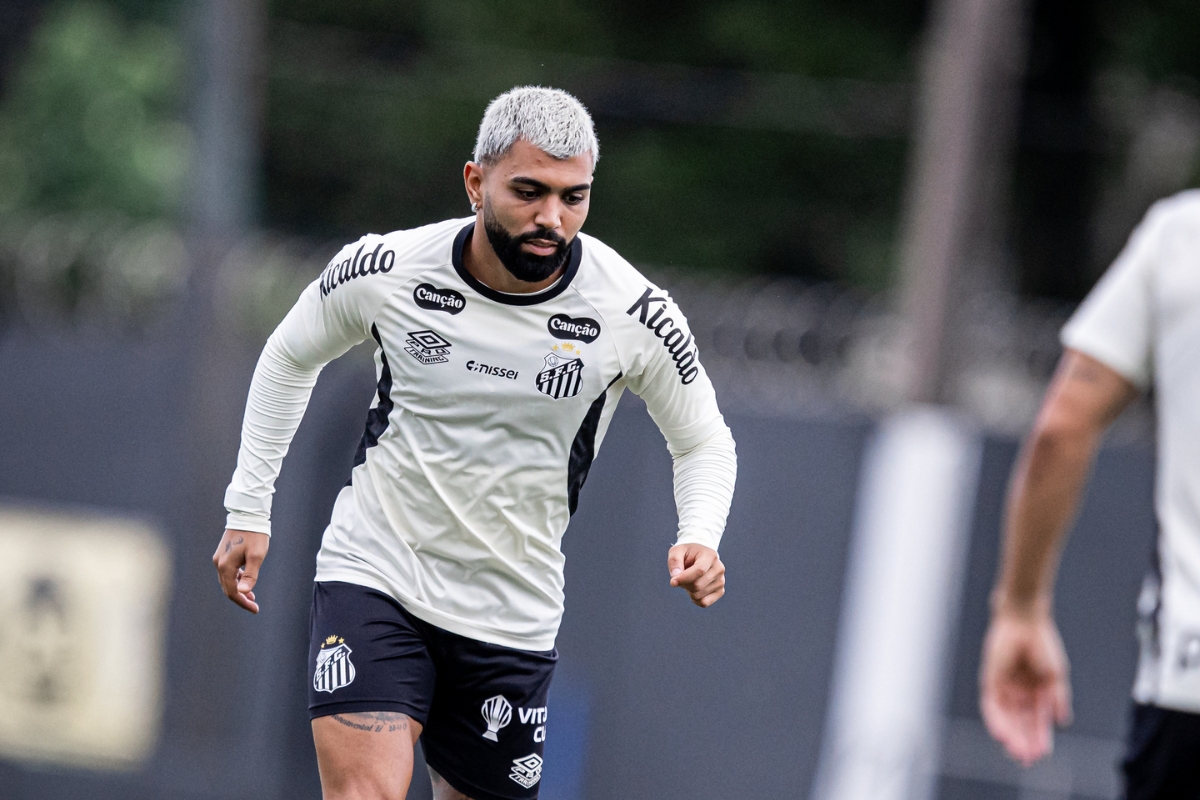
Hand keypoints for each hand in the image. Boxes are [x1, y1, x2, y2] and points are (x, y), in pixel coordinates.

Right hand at [212, 529, 269, 613]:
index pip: (232, 591)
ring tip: (252, 597)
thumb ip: (250, 575)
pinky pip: (228, 572)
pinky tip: (245, 582)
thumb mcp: (256, 556)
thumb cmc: (255, 535)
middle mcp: (219, 563)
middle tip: (254, 606)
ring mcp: (220, 558)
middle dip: (241, 598)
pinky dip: (236, 580)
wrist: (247, 515)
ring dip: (238, 590)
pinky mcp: (223, 554)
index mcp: (225, 565)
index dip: (243, 602)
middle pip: (228, 588)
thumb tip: (243, 592)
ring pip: (227, 580)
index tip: (255, 609)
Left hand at [667, 543, 724, 607]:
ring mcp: (721, 581)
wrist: (699, 557)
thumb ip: (674, 561)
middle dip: (684, 584)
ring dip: (688, 591)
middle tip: (680, 578)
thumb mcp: (677, 551)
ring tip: (689, 580)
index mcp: (710, 556)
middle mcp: (719, 568)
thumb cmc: (687, 554)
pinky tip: (693, 590)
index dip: (684, 578)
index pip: (700, 570)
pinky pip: (704, 603)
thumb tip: (675, 576)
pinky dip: (694, 599)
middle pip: (697, 585)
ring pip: (699, 595)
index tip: (672, 581)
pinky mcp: (720, 591)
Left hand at [980, 608, 1071, 764]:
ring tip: (1017, 752)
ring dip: (1011, 735)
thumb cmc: (1042, 645)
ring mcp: (1004, 687)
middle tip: (1028, 760)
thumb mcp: (1055, 676)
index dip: (1039, 738)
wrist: (1025, 623)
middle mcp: (1019, 693)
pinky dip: (996, 720)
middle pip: (1020, 723)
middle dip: (1024, 741)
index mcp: (1036, 693)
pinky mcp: (990, 680)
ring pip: (1006, 718)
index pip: (1036, 721)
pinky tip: (1002, 734)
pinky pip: (991, 705)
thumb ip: (1058, 698)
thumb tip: (1063, 722)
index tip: (1042, 754)